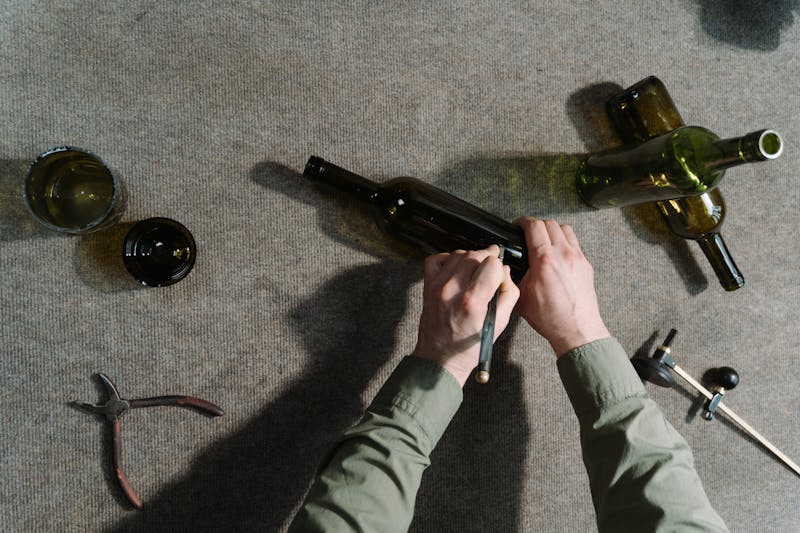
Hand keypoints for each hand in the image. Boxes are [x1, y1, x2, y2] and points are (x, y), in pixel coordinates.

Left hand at [413, 245, 519, 386]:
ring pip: (457, 254)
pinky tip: (456, 269)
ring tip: (475, 272)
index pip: (491, 264)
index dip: (499, 268)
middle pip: (474, 255)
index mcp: (471, 302)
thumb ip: (508, 294)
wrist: (439, 358)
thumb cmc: (468, 347)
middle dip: (486, 259)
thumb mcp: (499, 325)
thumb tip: (505, 273)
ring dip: (470, 258)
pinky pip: (436, 259)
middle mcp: (451, 291)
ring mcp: (436, 287)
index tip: (499, 276)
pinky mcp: (427, 286)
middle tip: (491, 270)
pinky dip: (448, 259)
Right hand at [514, 217, 609, 356]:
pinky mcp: (585, 264)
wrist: (577, 330)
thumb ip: (513, 277)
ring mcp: (577, 258)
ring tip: (543, 239)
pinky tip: (557, 253)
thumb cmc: (551, 318)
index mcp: (545, 261)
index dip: (522, 222)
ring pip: (564, 229)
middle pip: (549, 223)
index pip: (534, 226)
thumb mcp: (522, 297)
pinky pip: (574, 242)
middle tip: (527, 232)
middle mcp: (563, 255)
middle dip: (535, 225)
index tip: (517, 225)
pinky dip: (564, 241)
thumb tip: (506, 268)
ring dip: (552, 230)